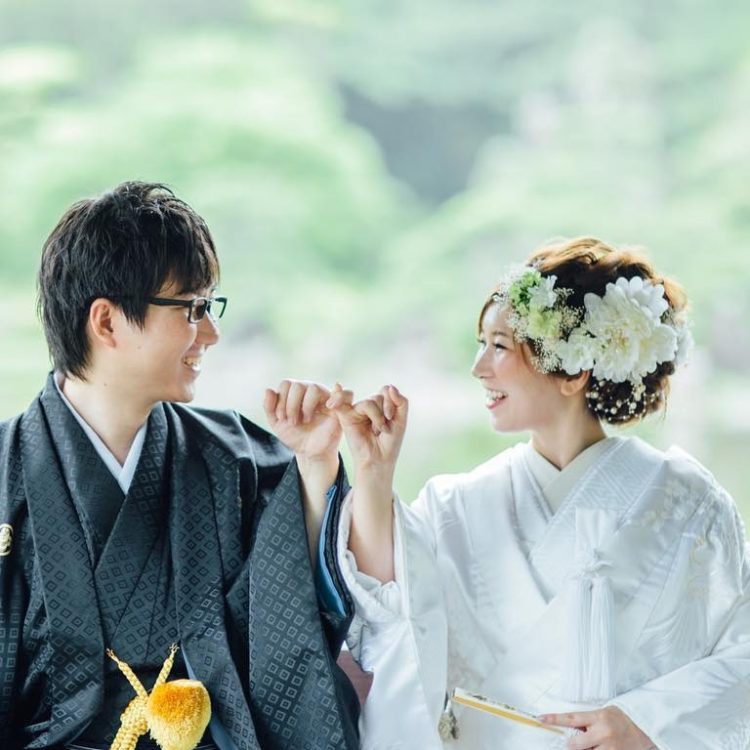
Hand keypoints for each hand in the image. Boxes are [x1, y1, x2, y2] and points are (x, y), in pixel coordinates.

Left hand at [264, 379, 345, 465]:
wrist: (309, 453)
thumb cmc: (295, 436)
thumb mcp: (277, 423)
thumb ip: (269, 407)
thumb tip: (268, 390)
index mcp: (296, 392)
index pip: (287, 384)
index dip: (281, 400)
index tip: (281, 418)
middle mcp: (311, 391)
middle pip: (298, 385)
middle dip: (291, 405)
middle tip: (293, 422)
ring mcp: (325, 397)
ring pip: (314, 388)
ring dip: (305, 406)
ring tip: (305, 421)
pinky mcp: (338, 407)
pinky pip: (343, 394)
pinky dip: (337, 395)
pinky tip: (326, 409)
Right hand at [328, 384, 407, 475]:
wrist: (379, 460)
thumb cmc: (390, 442)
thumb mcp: (401, 420)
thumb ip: (401, 402)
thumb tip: (391, 387)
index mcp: (381, 404)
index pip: (386, 390)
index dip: (391, 401)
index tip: (392, 418)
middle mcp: (368, 405)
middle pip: (378, 396)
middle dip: (385, 412)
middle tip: (384, 429)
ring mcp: (356, 410)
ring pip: (368, 402)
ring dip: (377, 417)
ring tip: (376, 431)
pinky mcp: (345, 416)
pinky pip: (343, 402)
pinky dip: (338, 398)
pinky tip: (332, 403)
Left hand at [540, 706, 655, 749]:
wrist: (646, 728)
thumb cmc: (622, 719)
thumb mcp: (603, 713)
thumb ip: (588, 722)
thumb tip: (569, 730)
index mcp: (599, 717)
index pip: (571, 718)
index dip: (554, 719)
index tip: (540, 719)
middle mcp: (603, 733)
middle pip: (575, 744)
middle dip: (572, 745)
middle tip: (575, 742)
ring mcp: (611, 748)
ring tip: (598, 743)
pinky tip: (601, 747)